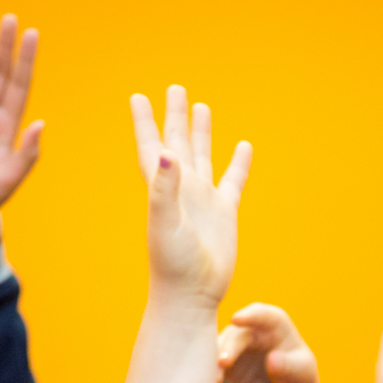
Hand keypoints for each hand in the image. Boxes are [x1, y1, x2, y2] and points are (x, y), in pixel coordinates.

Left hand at [130, 86, 252, 304]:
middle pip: (177, 142)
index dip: (144, 121)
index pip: (150, 145)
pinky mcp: (225, 212)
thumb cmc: (172, 263)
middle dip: (175, 116)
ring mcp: (204, 199)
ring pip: (204, 156)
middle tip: (175, 89)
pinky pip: (233, 181)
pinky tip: (244, 146)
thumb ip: (164, 188)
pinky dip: (238, 163)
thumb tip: (166, 153)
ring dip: (202, 132)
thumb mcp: (164, 222)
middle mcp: (181, 188)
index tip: (139, 96)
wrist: (192, 294)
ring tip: (203, 107)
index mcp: (161, 187)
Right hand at [219, 303, 320, 382]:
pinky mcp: (224, 359)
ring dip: (214, 363)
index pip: (261, 314)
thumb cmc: (297, 368)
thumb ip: (288, 364)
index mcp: (273, 322)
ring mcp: (234, 342)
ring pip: (219, 348)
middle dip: (228, 347)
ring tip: (217, 381)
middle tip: (223, 363)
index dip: (249, 315)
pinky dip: (212, 376)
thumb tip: (272, 360)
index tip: (236, 319)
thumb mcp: (300, 369)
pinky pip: (213, 365)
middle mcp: (250, 328)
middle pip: (236, 334)